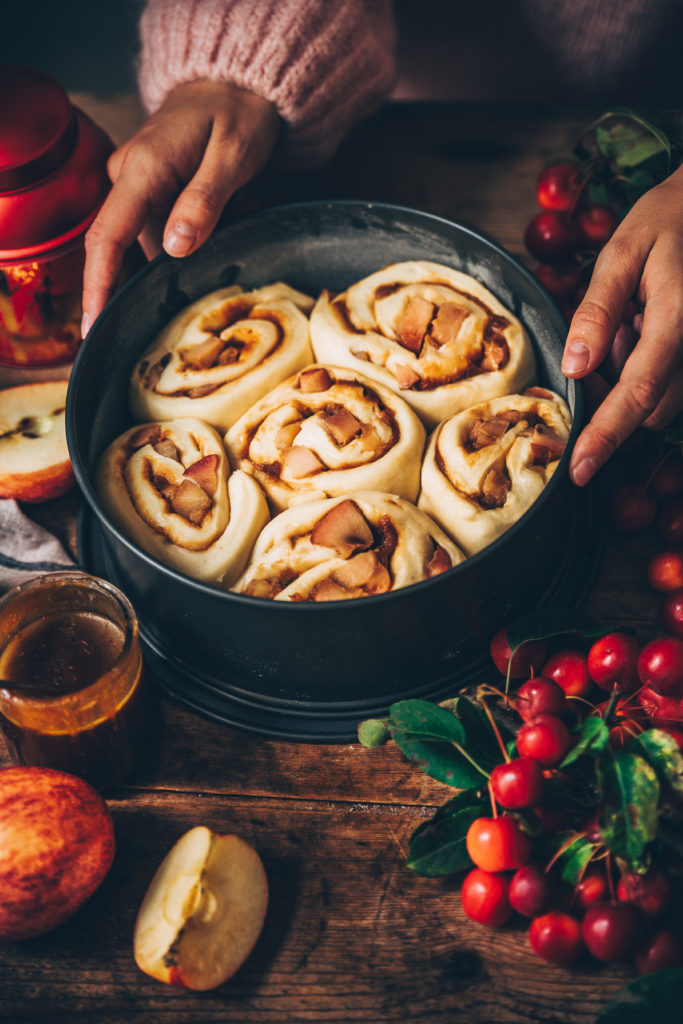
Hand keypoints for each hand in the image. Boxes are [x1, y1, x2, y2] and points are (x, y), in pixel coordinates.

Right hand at [81, 80, 279, 334]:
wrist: (236, 82)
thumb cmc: (238, 112)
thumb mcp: (233, 155)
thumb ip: (204, 201)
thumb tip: (174, 249)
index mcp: (143, 168)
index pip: (107, 236)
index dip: (99, 286)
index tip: (95, 326)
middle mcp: (129, 177)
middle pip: (137, 246)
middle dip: (179, 262)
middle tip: (232, 237)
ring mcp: (137, 183)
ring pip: (160, 241)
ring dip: (201, 241)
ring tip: (241, 207)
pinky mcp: (150, 189)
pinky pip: (168, 228)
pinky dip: (199, 230)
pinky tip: (231, 207)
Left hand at [561, 164, 682, 484]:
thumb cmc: (669, 219)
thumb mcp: (624, 250)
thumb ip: (599, 309)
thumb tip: (577, 368)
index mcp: (676, 320)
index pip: (637, 395)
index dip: (605, 437)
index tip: (579, 471)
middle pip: (650, 408)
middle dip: (613, 399)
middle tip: (603, 341)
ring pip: (662, 400)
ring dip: (631, 381)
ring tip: (629, 323)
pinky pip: (673, 381)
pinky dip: (648, 369)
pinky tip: (643, 328)